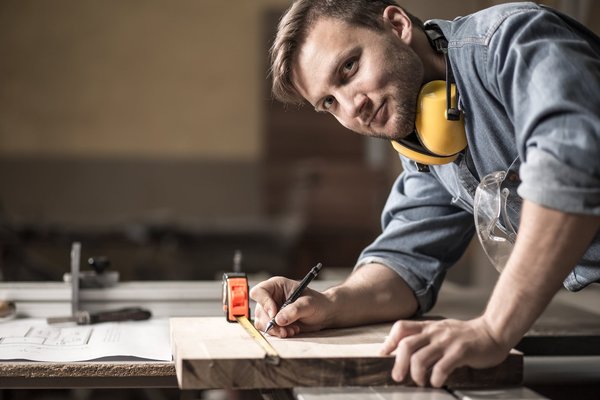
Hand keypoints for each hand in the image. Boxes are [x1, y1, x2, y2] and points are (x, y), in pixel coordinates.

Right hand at [250, 276, 333, 336]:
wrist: (324, 314)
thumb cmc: (317, 303)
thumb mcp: (308, 304)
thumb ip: (294, 310)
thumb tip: (278, 320)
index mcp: (277, 286)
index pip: (259, 292)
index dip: (264, 303)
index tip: (274, 314)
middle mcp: (271, 297)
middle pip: (259, 310)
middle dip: (271, 322)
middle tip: (284, 329)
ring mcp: (271, 310)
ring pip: (262, 322)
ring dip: (275, 330)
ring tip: (292, 330)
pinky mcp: (274, 321)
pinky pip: (269, 329)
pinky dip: (278, 333)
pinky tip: (291, 331)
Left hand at [379, 317, 510, 386]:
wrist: (492, 331)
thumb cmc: (466, 335)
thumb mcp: (441, 331)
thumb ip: (425, 338)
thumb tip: (404, 350)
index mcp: (428, 327)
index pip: (401, 328)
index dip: (389, 341)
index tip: (384, 354)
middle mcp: (434, 333)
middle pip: (406, 345)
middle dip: (398, 364)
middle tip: (398, 377)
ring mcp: (447, 342)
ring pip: (420, 358)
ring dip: (416, 374)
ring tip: (420, 381)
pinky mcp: (461, 352)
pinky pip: (442, 367)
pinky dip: (435, 378)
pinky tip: (436, 382)